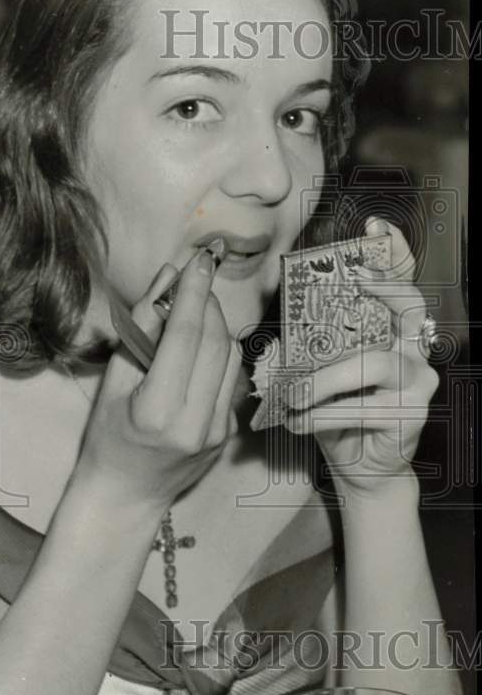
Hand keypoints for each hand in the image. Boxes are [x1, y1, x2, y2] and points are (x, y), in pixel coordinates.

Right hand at [77, 251, 242, 510]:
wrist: (127, 495)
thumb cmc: (108, 438)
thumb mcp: (113, 382)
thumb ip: (141, 328)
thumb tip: (168, 278)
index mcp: (158, 411)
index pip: (185, 338)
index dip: (193, 293)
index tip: (199, 259)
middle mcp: (196, 423)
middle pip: (215, 341)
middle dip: (206, 303)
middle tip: (191, 281)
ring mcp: (218, 431)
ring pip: (230, 356)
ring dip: (214, 325)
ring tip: (188, 316)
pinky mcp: (229, 432)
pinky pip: (231, 376)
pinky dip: (216, 352)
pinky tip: (195, 349)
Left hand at [283, 218, 439, 494]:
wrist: (359, 466)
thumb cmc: (336, 411)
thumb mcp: (319, 369)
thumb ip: (311, 341)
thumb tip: (277, 311)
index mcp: (389, 330)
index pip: (401, 281)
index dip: (393, 252)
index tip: (375, 228)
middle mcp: (411, 349)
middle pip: (408, 306)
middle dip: (382, 288)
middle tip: (356, 280)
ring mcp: (417, 382)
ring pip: (372, 364)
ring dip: (325, 381)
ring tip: (292, 396)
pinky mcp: (411, 415)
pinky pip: (363, 409)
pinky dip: (324, 416)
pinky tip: (298, 422)